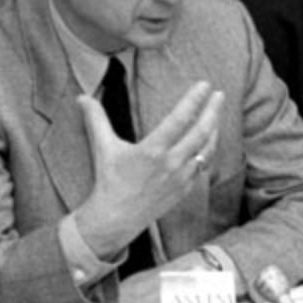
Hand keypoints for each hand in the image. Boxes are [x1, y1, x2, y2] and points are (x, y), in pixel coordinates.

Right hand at [73, 82, 222, 255]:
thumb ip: (96, 119)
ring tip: (216, 114)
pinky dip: (208, 150)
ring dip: (214, 130)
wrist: (115, 218)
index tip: (204, 85)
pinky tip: (209, 140)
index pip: (179, 119)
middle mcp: (170, 163)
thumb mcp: (102, 147)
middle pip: (200, 132)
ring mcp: (181, 178)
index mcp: (152, 150)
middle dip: (213, 110)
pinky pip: (202, 166)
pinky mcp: (185, 189)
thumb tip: (82, 97)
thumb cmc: (109, 180)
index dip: (194, 100)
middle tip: (220, 95)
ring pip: (206, 149)